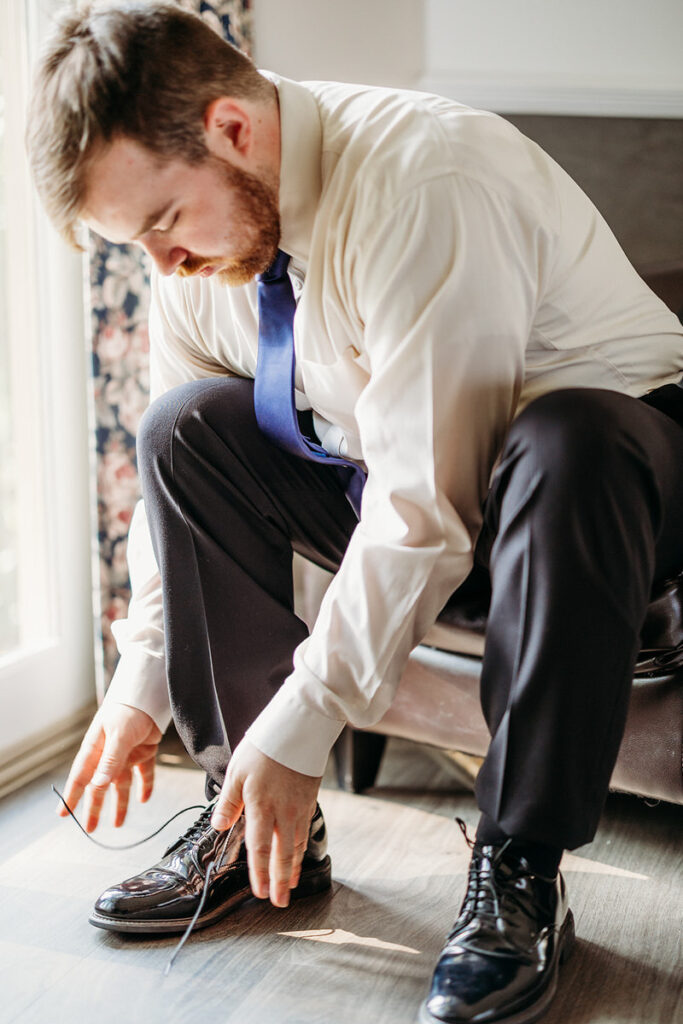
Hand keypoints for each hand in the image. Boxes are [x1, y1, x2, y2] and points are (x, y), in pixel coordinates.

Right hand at [58, 702, 161, 830]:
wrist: (149, 695)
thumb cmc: (128, 710)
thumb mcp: (118, 735)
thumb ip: (110, 760)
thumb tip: (98, 785)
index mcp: (95, 749)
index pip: (80, 777)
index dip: (72, 796)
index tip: (63, 814)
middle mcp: (108, 755)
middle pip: (99, 786)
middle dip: (94, 807)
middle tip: (90, 828)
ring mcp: (126, 755)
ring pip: (121, 784)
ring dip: (120, 803)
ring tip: (119, 823)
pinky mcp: (143, 752)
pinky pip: (143, 773)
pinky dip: (144, 786)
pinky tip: (144, 799)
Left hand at [211, 739, 321, 907]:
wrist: (299, 728)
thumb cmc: (265, 747)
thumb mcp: (237, 772)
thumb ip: (229, 802)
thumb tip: (220, 825)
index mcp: (261, 806)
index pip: (259, 849)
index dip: (259, 874)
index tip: (261, 893)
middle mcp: (283, 812)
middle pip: (282, 854)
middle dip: (280, 882)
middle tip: (280, 903)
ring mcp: (299, 807)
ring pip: (296, 846)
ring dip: (292, 869)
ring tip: (289, 886)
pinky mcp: (309, 799)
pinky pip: (305, 831)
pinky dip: (301, 849)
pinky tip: (299, 855)